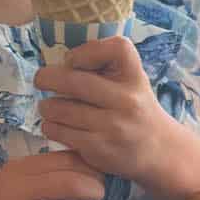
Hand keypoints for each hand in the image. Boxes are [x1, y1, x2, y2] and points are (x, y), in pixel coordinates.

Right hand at [0, 149, 107, 199]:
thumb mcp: (5, 180)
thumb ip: (39, 172)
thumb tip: (85, 167)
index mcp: (16, 170)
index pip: (65, 159)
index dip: (90, 165)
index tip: (97, 173)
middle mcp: (20, 191)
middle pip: (75, 184)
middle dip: (96, 189)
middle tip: (99, 195)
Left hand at [33, 37, 185, 193]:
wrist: (159, 150)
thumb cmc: (136, 108)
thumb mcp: (132, 82)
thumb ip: (105, 68)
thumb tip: (61, 63)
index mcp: (136, 78)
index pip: (117, 48)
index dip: (88, 51)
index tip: (74, 61)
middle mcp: (127, 101)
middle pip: (74, 81)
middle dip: (47, 78)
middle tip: (41, 80)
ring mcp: (113, 126)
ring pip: (60, 109)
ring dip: (46, 107)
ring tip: (49, 107)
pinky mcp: (99, 149)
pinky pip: (59, 132)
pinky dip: (51, 127)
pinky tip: (56, 125)